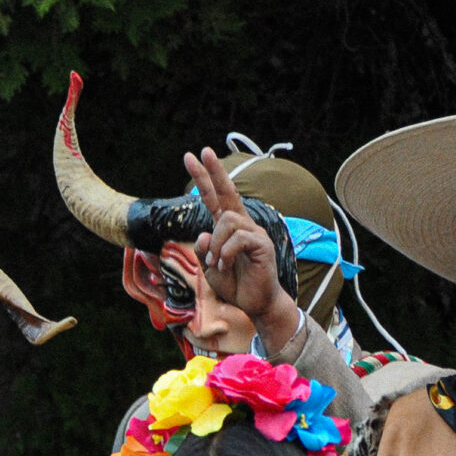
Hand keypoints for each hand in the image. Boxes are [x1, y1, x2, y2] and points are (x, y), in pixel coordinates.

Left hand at [186, 148, 299, 350]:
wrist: (255, 303)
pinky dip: (225, 253)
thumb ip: (203, 250)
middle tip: (203, 151)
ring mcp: (254, 232)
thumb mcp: (209, 268)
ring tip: (216, 263)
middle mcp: (242, 224)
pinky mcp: (262, 244)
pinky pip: (237, 238)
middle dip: (214, 172)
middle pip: (228, 192)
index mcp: (228, 228)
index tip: (192, 157)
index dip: (204, 178)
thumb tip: (202, 233)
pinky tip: (225, 265)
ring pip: (227, 220)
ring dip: (215, 244)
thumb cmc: (235, 284)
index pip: (214, 198)